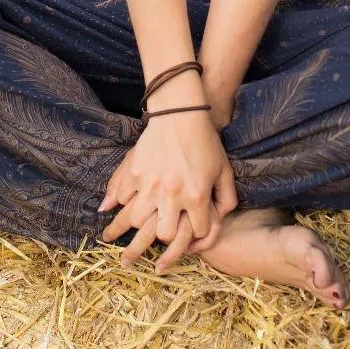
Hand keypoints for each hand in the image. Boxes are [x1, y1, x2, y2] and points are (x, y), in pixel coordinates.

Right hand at [98, 110, 238, 272]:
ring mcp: (150, 184)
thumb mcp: (224, 170)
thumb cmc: (205, 142)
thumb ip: (227, 199)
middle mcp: (172, 194)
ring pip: (137, 221)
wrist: (181, 113)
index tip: (194, 226)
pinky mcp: (134, 172)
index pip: (198, 232)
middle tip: (166, 224)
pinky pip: (122, 197)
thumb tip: (218, 219)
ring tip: (142, 217)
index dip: (199, 231)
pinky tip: (129, 198)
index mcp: (196, 196)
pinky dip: (124, 200)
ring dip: (141, 221)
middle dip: (167, 233)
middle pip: (164, 234)